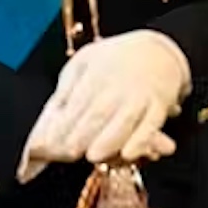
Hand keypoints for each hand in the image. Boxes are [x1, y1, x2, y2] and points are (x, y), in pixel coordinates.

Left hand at [25, 30, 191, 169]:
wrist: (156, 51)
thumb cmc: (113, 60)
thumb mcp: (84, 63)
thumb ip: (65, 89)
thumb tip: (49, 119)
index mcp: (96, 73)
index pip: (76, 103)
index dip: (62, 125)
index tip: (48, 144)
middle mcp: (118, 85)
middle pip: (97, 114)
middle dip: (80, 136)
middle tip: (65, 154)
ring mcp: (140, 96)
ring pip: (124, 122)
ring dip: (108, 141)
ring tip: (92, 156)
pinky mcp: (158, 107)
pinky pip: (151, 126)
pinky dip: (141, 141)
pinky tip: (128, 154)